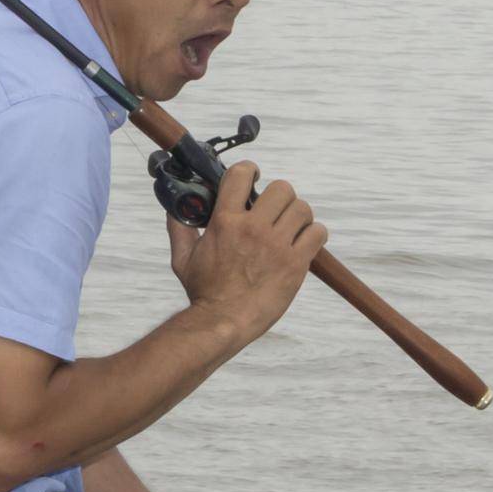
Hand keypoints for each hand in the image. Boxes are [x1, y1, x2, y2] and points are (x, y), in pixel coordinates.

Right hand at [168, 163, 322, 340]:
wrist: (224, 321)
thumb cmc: (204, 291)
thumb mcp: (182, 258)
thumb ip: (179, 228)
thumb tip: (174, 208)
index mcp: (225, 222)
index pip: (241, 175)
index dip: (250, 170)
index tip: (253, 176)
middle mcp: (253, 228)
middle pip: (282, 188)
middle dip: (279, 195)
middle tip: (274, 209)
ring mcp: (277, 246)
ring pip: (302, 208)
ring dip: (298, 214)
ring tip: (290, 226)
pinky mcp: (296, 263)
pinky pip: (317, 233)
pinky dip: (314, 234)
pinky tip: (303, 241)